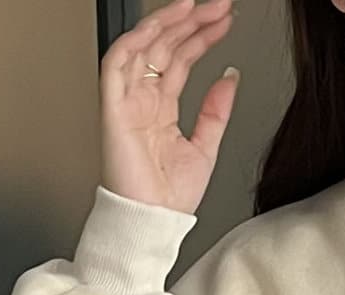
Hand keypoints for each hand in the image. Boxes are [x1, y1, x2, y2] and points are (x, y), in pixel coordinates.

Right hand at [100, 0, 239, 214]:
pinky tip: (159, 24)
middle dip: (191, 21)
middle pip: (165, 46)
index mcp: (162, 108)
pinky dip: (136, 40)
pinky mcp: (114, 107)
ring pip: (143, 46)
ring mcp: (127, 100)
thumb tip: (230, 76)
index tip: (225, 20)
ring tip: (195, 6)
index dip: (202, 37)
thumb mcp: (205, 148)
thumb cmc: (170, 198)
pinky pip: (118, 62)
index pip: (182, 59)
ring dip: (168, 22)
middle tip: (218, 5)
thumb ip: (216, 111)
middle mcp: (143, 99)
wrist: (153, 223)